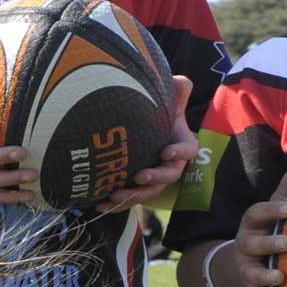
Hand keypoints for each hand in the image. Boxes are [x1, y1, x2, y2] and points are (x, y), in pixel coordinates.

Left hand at [97, 76, 195, 212]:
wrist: (140, 128)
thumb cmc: (157, 113)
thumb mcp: (167, 100)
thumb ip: (176, 91)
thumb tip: (180, 81)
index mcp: (181, 144)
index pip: (187, 150)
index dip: (179, 152)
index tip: (165, 151)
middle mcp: (170, 165)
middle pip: (168, 176)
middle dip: (154, 178)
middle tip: (139, 177)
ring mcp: (153, 179)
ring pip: (147, 192)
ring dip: (132, 196)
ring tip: (115, 195)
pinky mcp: (136, 188)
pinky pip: (128, 200)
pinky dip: (114, 204)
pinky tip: (99, 204)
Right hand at [228, 161, 286, 286]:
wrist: (250, 258)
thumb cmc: (273, 226)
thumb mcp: (279, 206)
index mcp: (255, 221)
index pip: (259, 211)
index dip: (273, 209)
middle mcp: (247, 242)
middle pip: (252, 242)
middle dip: (269, 242)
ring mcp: (247, 267)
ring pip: (252, 271)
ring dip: (265, 274)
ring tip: (281, 277)